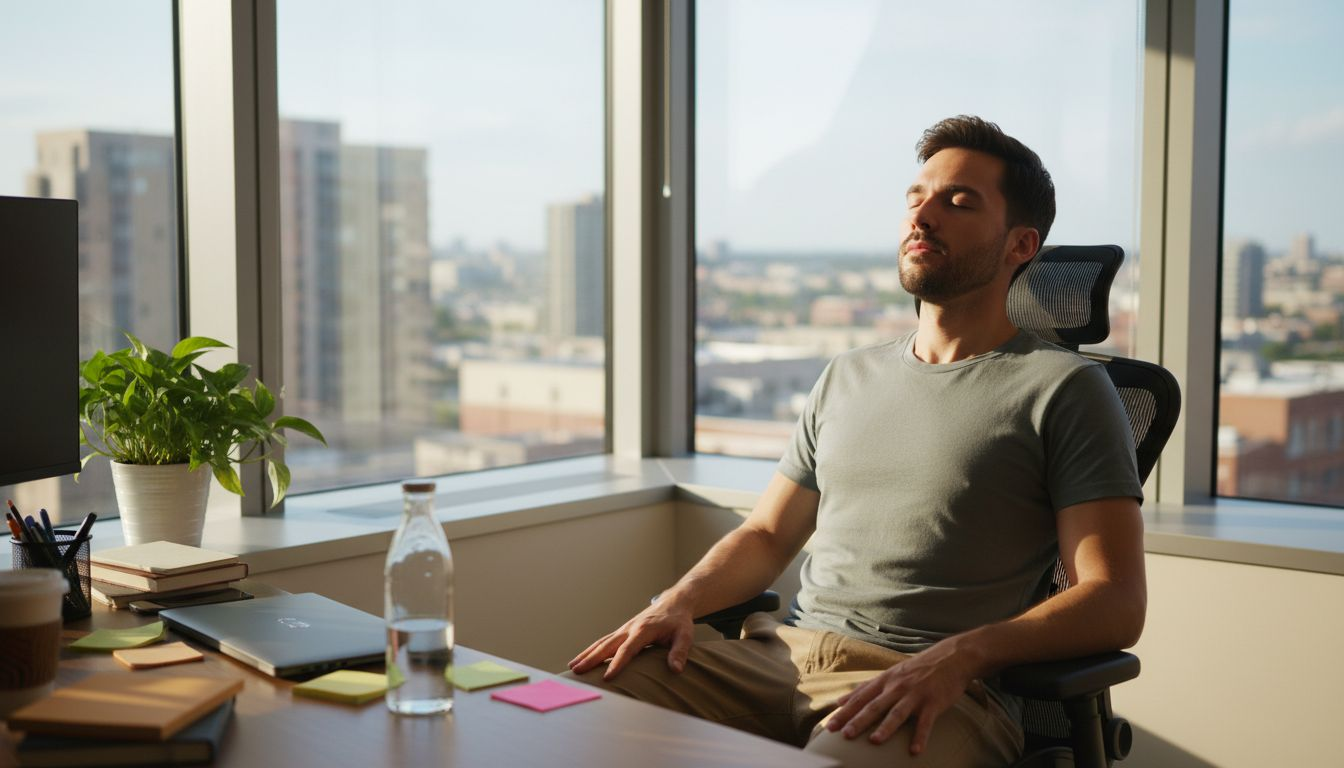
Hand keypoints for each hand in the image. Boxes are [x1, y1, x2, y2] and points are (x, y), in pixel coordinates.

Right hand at [567, 599, 695, 679]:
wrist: (673, 603)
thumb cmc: (679, 621)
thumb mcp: (685, 635)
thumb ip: (680, 651)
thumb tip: (676, 669)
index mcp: (644, 630)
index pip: (628, 649)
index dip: (618, 663)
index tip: (607, 677)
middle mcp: (630, 628)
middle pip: (607, 645)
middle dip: (592, 658)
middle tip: (577, 671)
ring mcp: (624, 629)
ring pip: (602, 642)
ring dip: (587, 654)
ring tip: (572, 667)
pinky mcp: (622, 632)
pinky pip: (604, 642)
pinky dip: (591, 650)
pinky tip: (582, 660)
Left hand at [825, 637, 979, 754]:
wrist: (951, 657)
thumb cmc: (917, 669)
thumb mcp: (889, 674)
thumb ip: (865, 688)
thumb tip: (840, 701)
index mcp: (885, 681)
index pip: (860, 698)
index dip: (844, 712)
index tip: (829, 726)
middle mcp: (897, 687)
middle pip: (874, 705)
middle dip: (858, 720)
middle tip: (844, 735)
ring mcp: (915, 694)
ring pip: (897, 712)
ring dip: (886, 727)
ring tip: (874, 741)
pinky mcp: (933, 702)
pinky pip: (926, 722)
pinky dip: (920, 736)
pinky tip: (915, 751)